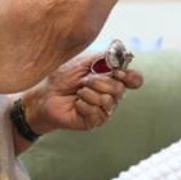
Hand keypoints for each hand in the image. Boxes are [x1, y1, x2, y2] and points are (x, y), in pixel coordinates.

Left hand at [21, 52, 143, 135]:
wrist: (45, 95)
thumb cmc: (62, 79)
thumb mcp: (82, 62)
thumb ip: (103, 58)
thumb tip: (120, 57)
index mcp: (111, 80)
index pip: (134, 80)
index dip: (130, 76)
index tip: (118, 72)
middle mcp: (111, 96)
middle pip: (119, 89)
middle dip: (98, 82)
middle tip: (83, 82)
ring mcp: (104, 110)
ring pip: (108, 100)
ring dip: (88, 93)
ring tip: (78, 93)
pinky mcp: (94, 121)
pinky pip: (96, 112)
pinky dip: (83, 104)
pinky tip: (76, 104)